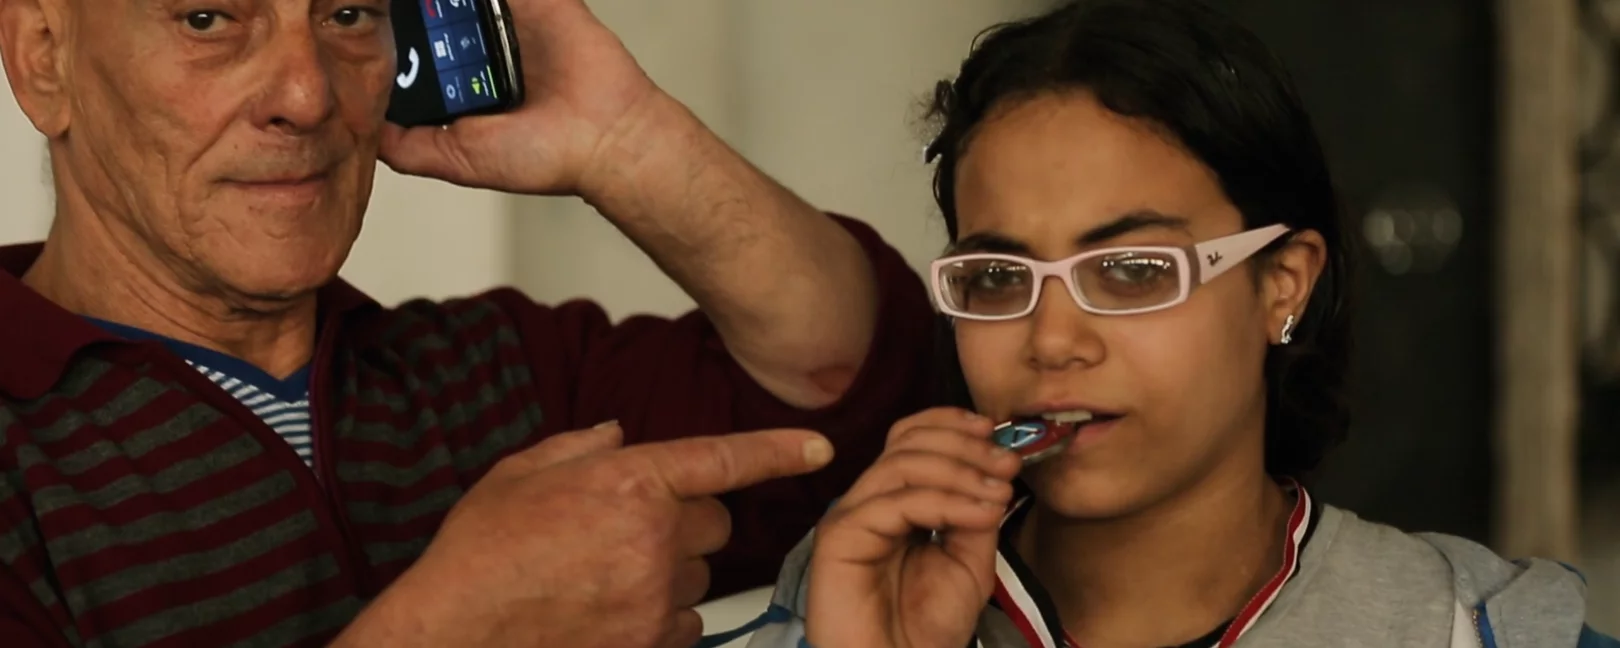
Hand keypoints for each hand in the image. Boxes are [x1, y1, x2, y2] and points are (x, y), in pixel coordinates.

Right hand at [334, 422, 835, 647]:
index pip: (724, 459)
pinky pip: (685, 625)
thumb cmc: (478, 555)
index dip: (778, 451)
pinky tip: (610, 611)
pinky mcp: (649, 642)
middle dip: (686, 522)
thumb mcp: (520, 474)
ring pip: (701, 577)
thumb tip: (618, 435)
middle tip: (629, 530)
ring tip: (606, 577)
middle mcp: (654, 537)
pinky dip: (660, 618)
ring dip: (671, 572)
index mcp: (629, 481)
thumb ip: (581, 446)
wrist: (452, 632)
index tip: (819, 447)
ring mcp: (655, 596)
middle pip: (716, 523)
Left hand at [379, 0, 661, 195]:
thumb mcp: (456, 159)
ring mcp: (512, 21)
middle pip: (437, 13)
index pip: (418, 49)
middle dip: (416, 9)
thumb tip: (366, 129)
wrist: (606, 139)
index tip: (368, 24)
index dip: (394, 38)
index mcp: (466, 82)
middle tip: (380, 2)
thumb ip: (408, 146)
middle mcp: (485, 48)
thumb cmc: (547, 156)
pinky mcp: (541, 2)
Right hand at [805, 408, 1022, 647]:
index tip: (995, 433)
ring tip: (999, 494)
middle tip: (1007, 465)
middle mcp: (869, 502)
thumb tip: (994, 471)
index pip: (910, 438)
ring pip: (902, 464)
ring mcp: (851, 517)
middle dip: (963, 445)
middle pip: (906, 442)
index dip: (950, 425)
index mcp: (895, 501)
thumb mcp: (971, 560)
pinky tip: (981, 515)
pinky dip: (946, 502)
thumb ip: (977, 512)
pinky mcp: (840, 537)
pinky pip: (896, 502)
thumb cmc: (928, 628)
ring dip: (961, 471)